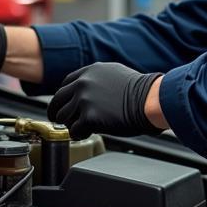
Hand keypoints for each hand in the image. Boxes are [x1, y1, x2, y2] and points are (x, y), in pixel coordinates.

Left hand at [48, 62, 162, 139]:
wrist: (149, 101)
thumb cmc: (139, 91)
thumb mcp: (114, 74)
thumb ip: (97, 79)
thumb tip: (88, 88)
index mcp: (90, 71)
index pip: (65, 84)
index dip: (63, 97)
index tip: (63, 104)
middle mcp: (83, 83)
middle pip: (58, 101)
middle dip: (58, 112)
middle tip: (60, 120)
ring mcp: (84, 100)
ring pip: (64, 117)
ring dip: (71, 124)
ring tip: (83, 128)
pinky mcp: (88, 117)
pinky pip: (74, 130)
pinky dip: (80, 134)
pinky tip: (89, 133)